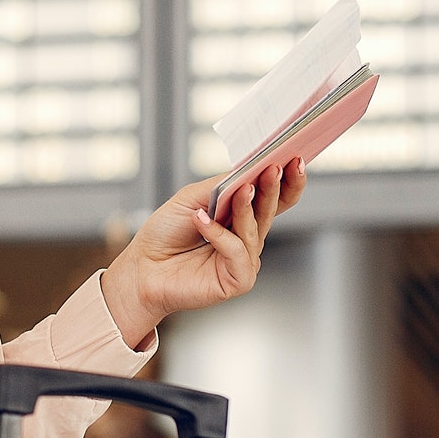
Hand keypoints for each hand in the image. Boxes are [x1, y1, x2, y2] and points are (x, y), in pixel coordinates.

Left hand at [100, 159, 305, 345]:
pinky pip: (237, 252)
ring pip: (255, 230)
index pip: (274, 199)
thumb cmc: (165, 233)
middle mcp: (247, 238)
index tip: (296, 158)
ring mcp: (244, 260)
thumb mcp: (192, 198)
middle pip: (270, 211)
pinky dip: (220, 235)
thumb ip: (221, 186)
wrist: (142, 267)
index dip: (288, 181)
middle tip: (276, 168)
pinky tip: (202, 222)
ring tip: (243, 189)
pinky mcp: (238, 279)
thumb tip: (247, 172)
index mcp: (241, 218)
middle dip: (274, 188)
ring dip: (246, 208)